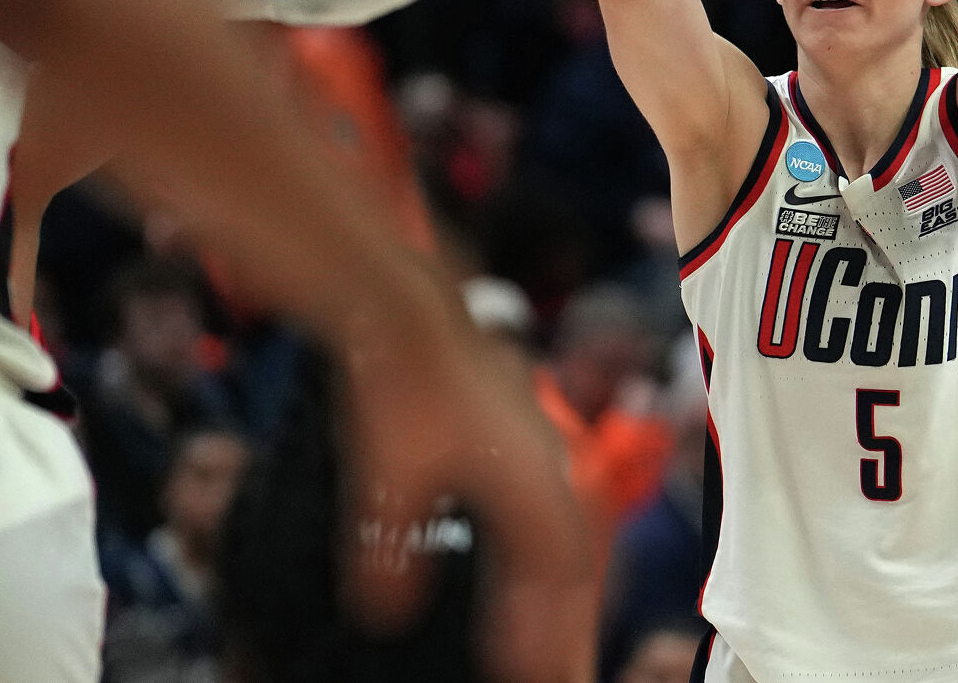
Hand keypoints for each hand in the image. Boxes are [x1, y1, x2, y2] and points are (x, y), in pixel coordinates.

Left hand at [338, 286, 593, 682]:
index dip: (555, 632)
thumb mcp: (387, 483)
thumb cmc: (404, 387)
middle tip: (554, 672)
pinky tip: (512, 559)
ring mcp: (535, 444)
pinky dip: (532, 543)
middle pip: (572, 561)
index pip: (560, 578)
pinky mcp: (515, 427)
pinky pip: (540, 501)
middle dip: (566, 621)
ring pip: (559, 529)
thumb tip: (385, 614)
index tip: (540, 676)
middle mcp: (546, 466)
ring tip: (540, 630)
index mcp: (531, 487)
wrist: (405, 310)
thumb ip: (390, 555)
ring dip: (552, 585)